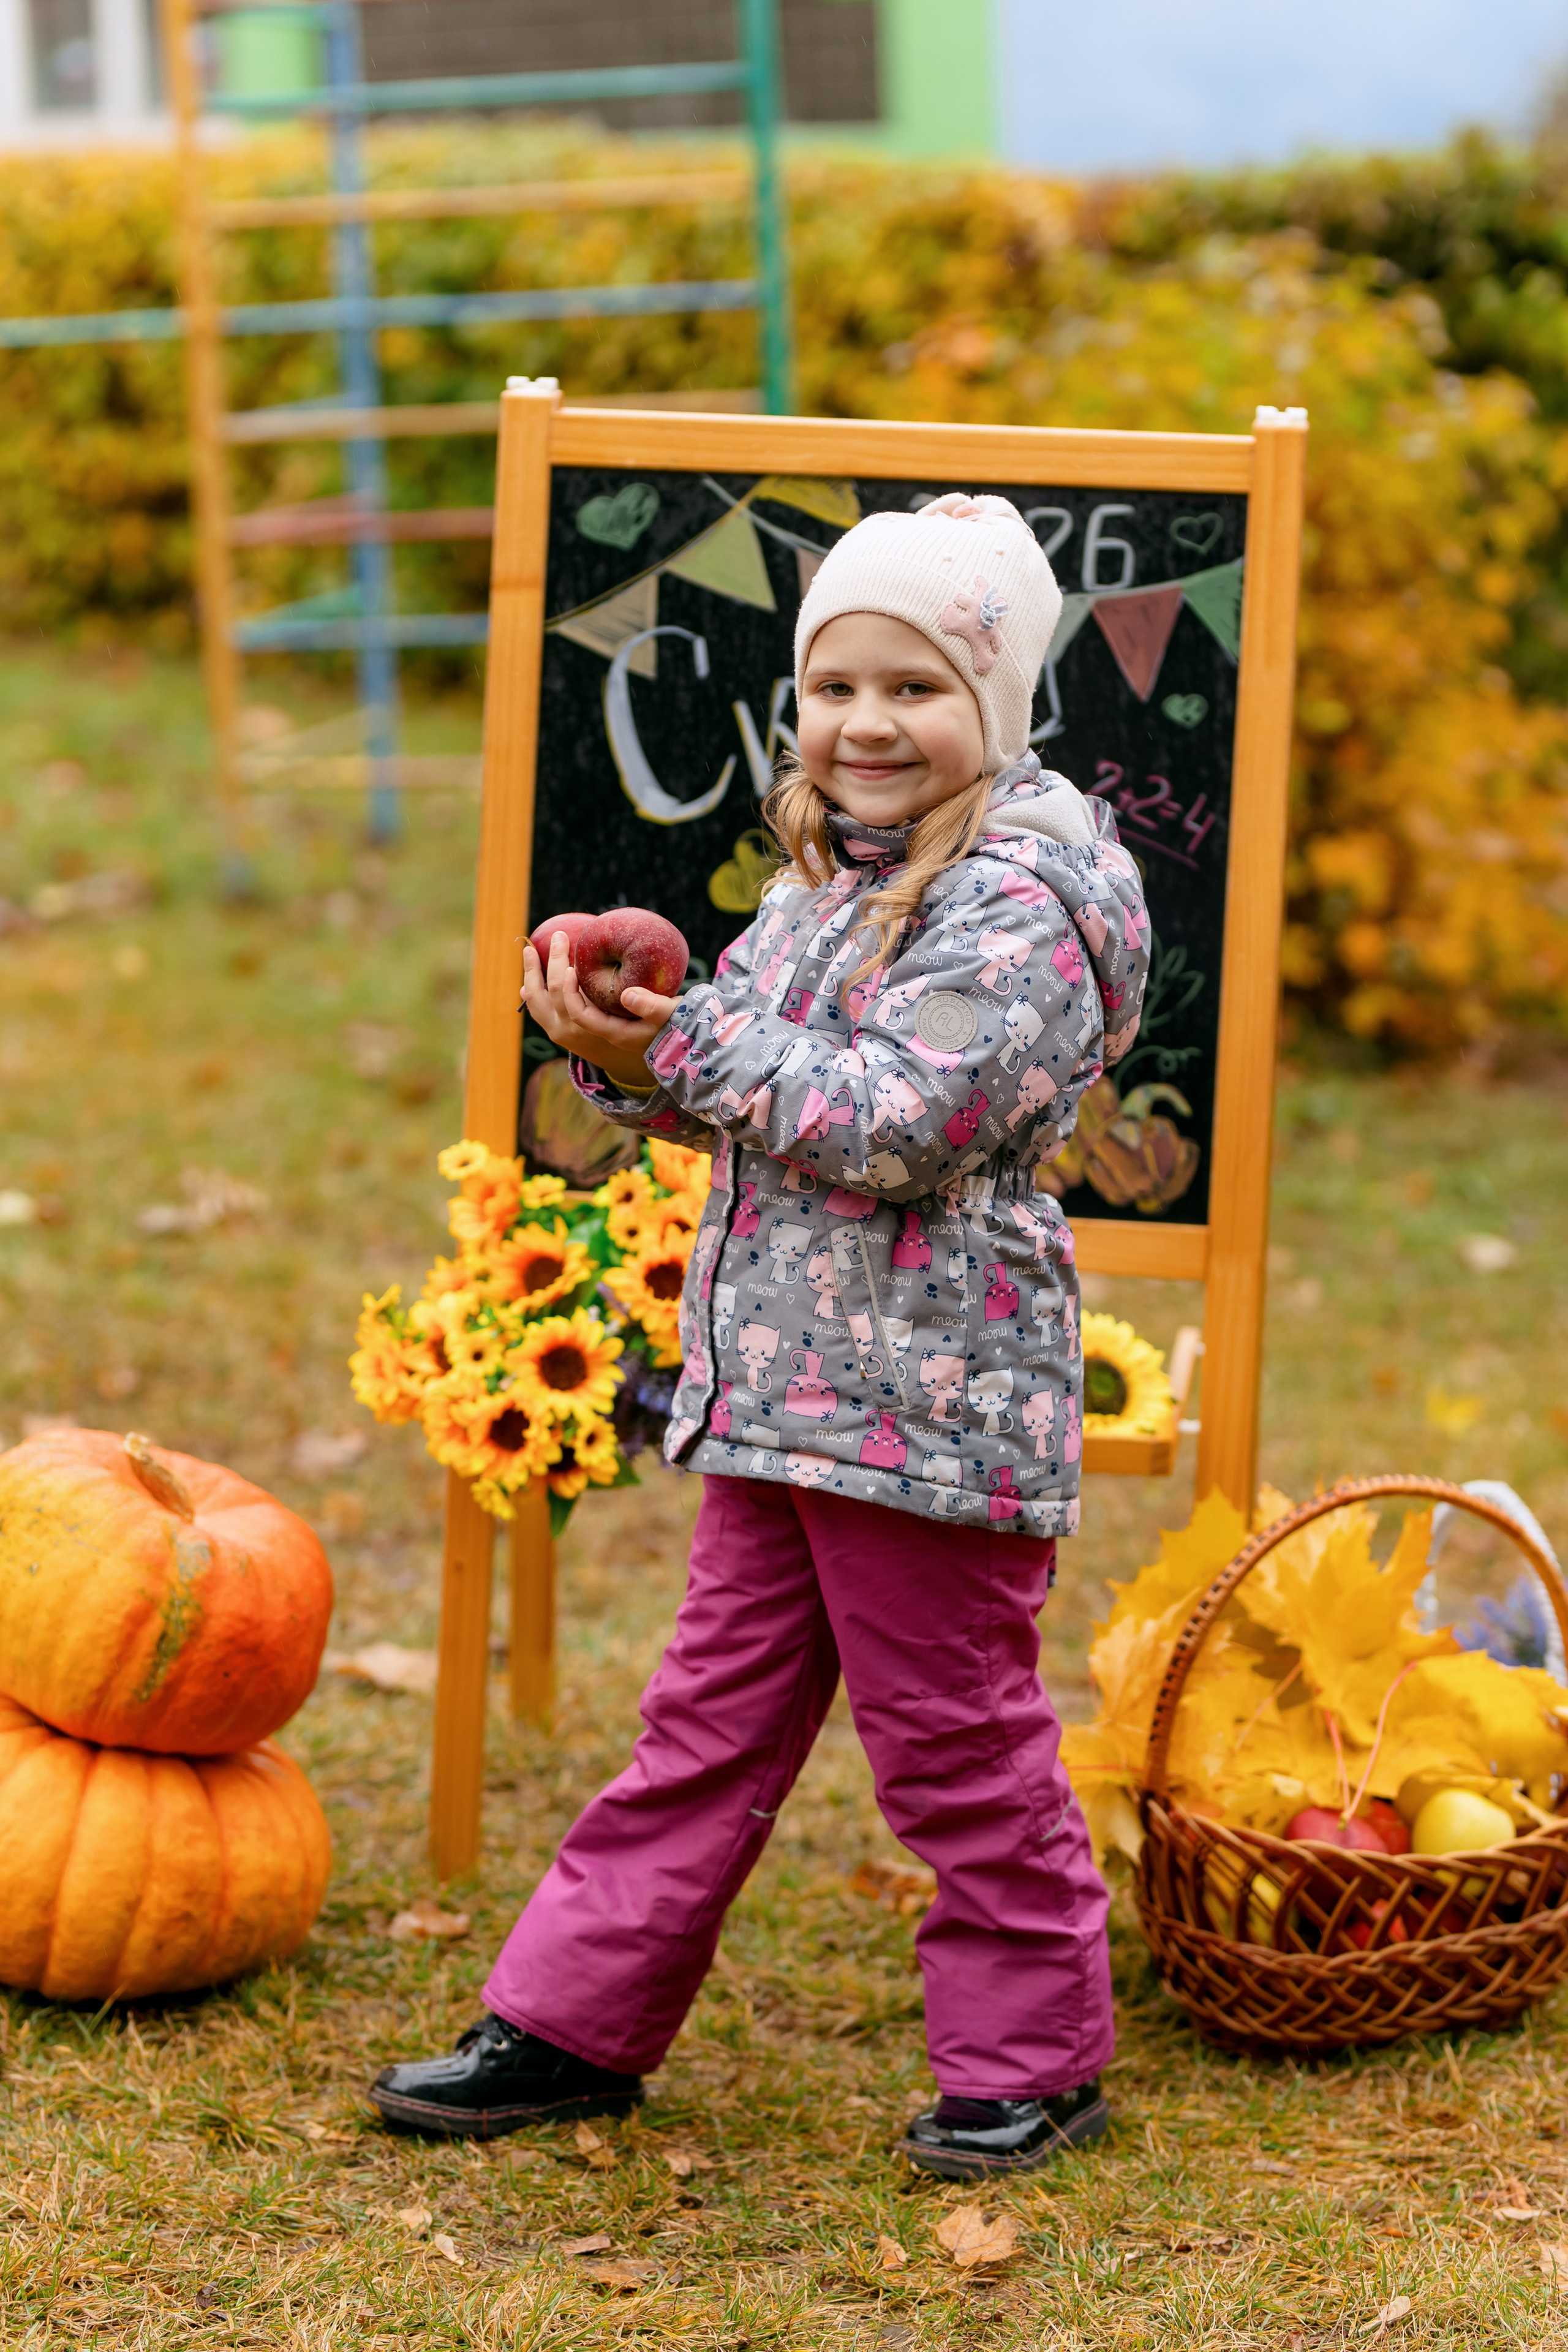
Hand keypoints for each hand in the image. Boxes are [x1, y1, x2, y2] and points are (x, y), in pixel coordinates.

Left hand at [520, 931, 679, 1092]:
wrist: (667, 1047)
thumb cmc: (672, 1025)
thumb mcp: (667, 1015)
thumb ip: (649, 1005)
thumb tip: (627, 995)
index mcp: (609, 1032)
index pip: (579, 1014)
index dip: (570, 992)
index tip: (571, 967)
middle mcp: (587, 1036)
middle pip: (555, 1006)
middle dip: (551, 971)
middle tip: (556, 939)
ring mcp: (577, 1036)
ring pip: (543, 1011)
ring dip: (535, 982)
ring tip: (529, 956)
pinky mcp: (576, 1029)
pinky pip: (546, 1014)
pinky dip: (536, 997)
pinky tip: (528, 985)